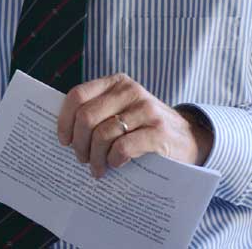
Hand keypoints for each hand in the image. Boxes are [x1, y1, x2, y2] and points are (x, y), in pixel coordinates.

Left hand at [57, 73, 213, 177]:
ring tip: (98, 168)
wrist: (186, 137)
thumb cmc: (143, 127)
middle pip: (87, 117)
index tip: (64, 141)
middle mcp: (130, 91)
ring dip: (95, 157)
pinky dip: (114, 160)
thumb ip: (98, 112)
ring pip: (103, 134)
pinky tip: (116, 164)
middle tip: (82, 159)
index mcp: (116, 82)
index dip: (65, 120)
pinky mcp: (158, 131)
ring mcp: (146, 109)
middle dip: (79, 143)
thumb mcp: (121, 109)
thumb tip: (65, 132)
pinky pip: (123, 147)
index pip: (78, 95)